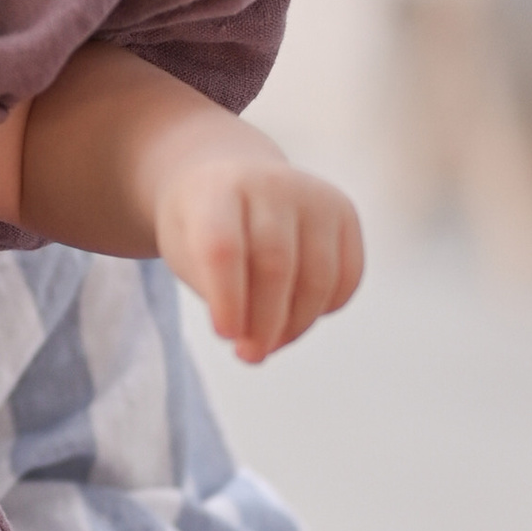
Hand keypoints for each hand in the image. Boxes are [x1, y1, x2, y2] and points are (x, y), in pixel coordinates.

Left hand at [151, 135, 362, 363]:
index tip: (224, 336)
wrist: (230, 175)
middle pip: (275, 266)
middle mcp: (271, 183)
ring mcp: (313, 194)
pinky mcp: (343, 212)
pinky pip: (346, 276)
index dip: (227, 299)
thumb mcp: (185, 252)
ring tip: (268, 343)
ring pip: (317, 276)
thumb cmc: (200, 226)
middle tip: (248, 354)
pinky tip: (296, 316)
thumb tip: (258, 344)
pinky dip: (324, 308)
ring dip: (295, 324)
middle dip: (264, 322)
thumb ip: (218, 293)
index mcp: (216, 189)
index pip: (224, 248)